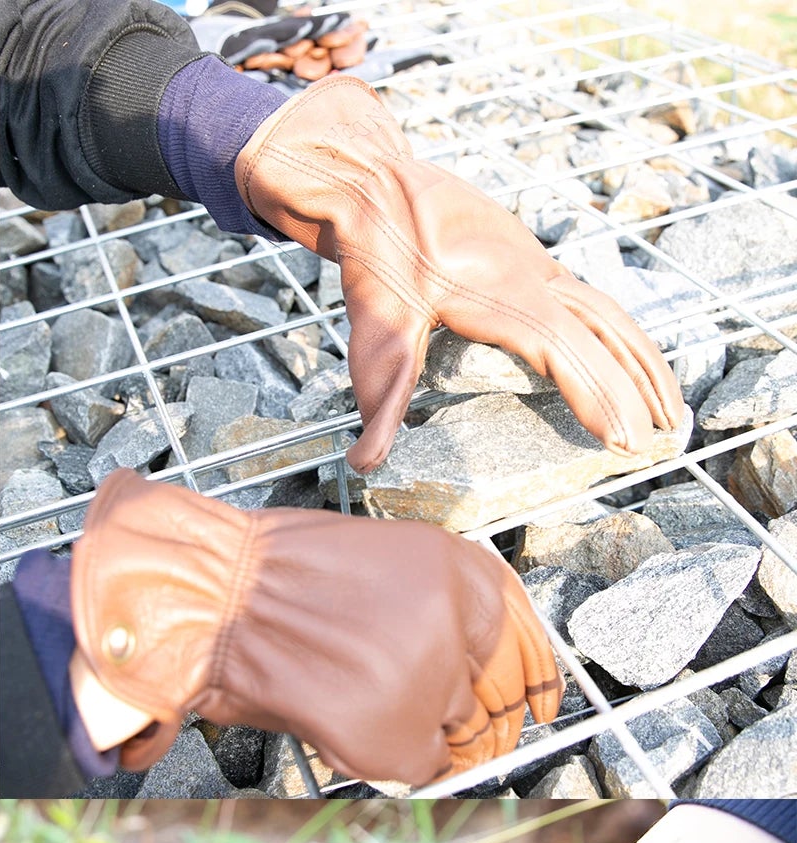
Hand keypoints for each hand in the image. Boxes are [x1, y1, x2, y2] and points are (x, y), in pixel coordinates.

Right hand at [71, 471, 560, 785]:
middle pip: (490, 687)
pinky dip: (390, 760)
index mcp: (456, 569)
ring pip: (456, 729)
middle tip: (436, 717)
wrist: (206, 600)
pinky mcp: (395, 736)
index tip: (534, 698)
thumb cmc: (262, 575)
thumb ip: (429, 604)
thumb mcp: (375, 561)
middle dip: (465, 709)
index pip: (523, 634)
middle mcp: (454, 622)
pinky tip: (350, 728)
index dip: (528, 673)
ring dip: (418, 730)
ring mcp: (427, 682)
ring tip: (360, 706)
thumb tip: (459, 655)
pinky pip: (422, 766)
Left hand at [235, 76, 683, 471]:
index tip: (626, 440)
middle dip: (641, 388)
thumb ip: (382, 404)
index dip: (600, 398)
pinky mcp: (531, 258)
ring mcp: (539, 266)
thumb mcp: (377, 338)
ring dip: (643, 357)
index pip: (569, 356)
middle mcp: (538, 279)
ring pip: (609, 314)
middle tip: (668, 435)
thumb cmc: (376, 260)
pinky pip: (591, 299)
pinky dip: (619, 330)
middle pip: (608, 336)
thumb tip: (364, 464)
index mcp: (508, 299)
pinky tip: (625, 352)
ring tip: (671, 401)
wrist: (373, 184)